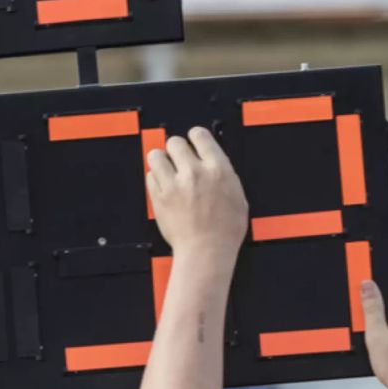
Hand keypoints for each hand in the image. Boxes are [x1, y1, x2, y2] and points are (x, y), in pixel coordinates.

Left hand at [146, 127, 247, 259]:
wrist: (206, 252)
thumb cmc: (225, 231)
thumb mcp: (237, 196)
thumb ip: (223, 175)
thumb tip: (213, 163)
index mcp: (218, 169)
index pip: (200, 135)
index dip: (194, 136)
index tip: (192, 141)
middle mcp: (194, 172)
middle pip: (175, 142)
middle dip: (176, 149)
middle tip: (179, 160)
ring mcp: (174, 184)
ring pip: (156, 155)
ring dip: (161, 160)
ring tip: (167, 170)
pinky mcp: (159, 197)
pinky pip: (149, 176)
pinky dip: (155, 179)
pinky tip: (164, 187)